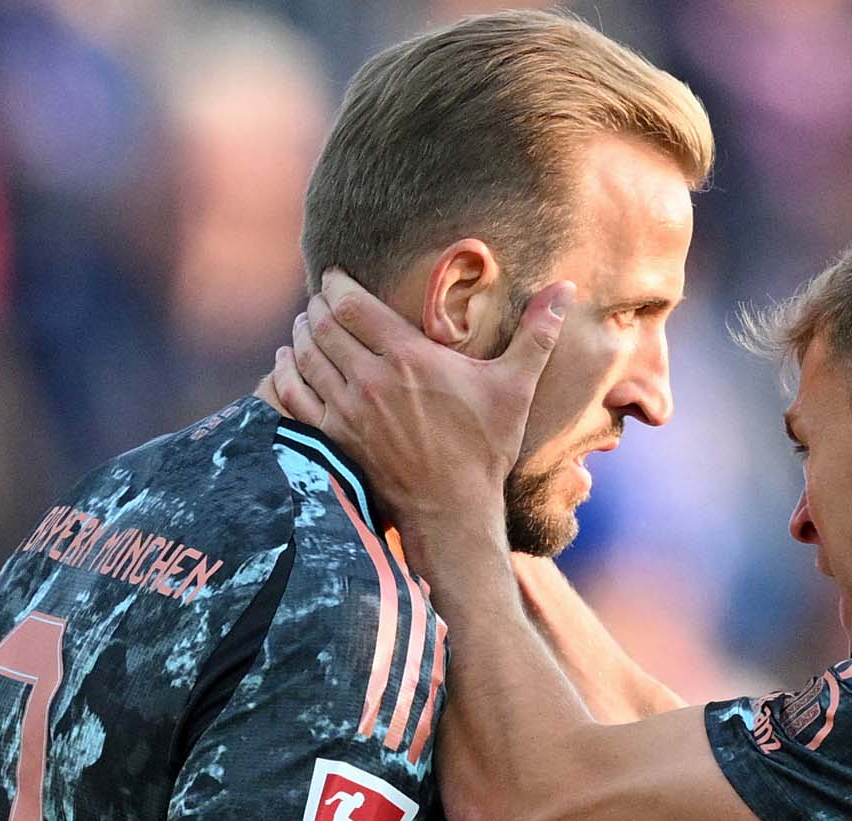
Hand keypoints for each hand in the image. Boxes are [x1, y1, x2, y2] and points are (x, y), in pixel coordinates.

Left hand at [271, 269, 571, 541]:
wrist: (453, 511)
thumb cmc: (485, 448)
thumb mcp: (515, 388)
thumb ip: (536, 334)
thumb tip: (567, 288)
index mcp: (410, 357)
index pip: (352, 304)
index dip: (336, 285)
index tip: (335, 278)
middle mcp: (372, 379)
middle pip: (322, 325)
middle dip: (316, 308)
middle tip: (320, 302)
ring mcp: (348, 411)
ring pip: (304, 356)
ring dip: (299, 335)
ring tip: (303, 326)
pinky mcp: (334, 438)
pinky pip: (294, 396)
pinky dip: (284, 374)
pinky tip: (287, 364)